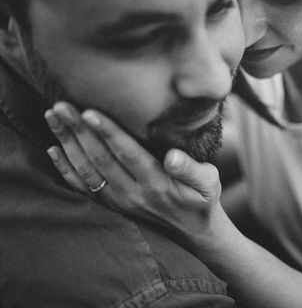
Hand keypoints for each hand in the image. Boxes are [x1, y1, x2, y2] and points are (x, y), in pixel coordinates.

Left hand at [45, 101, 223, 242]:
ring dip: (67, 143)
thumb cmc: (202, 200)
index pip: (127, 153)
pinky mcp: (111, 205)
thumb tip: (172, 157)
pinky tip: (53, 149)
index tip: (89, 112)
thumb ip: (192, 170)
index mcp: (157, 182)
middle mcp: (133, 192)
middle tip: (61, 105)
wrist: (193, 233)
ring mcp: (118, 200)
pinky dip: (65, 169)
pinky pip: (82, 188)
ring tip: (53, 117)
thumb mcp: (209, 183)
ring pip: (86, 170)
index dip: (108, 132)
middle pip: (99, 158)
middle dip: (79, 130)